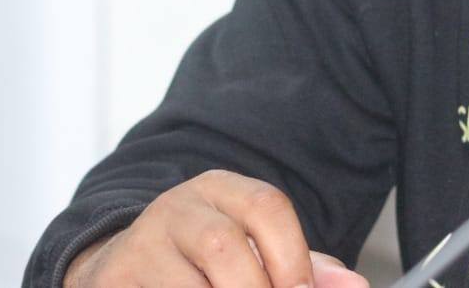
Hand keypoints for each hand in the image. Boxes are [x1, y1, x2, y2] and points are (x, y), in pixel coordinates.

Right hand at [63, 169, 369, 287]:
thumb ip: (302, 267)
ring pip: (187, 284)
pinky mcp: (113, 280)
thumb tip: (355, 285)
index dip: (292, 258)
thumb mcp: (254, 253)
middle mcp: (176, 207)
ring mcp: (140, 244)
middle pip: (224, 245)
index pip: (265, 206)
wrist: (122, 269)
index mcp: (219, 190)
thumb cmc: (203, 265)